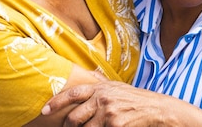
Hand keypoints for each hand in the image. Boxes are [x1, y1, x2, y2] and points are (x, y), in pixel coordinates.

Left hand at [42, 80, 171, 126]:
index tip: (44, 110)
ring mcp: (108, 114)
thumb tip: (83, 79)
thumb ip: (99, 85)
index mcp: (100, 88)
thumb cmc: (135, 99)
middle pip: (75, 118)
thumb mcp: (116, 87)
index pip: (72, 94)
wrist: (157, 110)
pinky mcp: (115, 126)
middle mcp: (102, 99)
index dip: (56, 102)